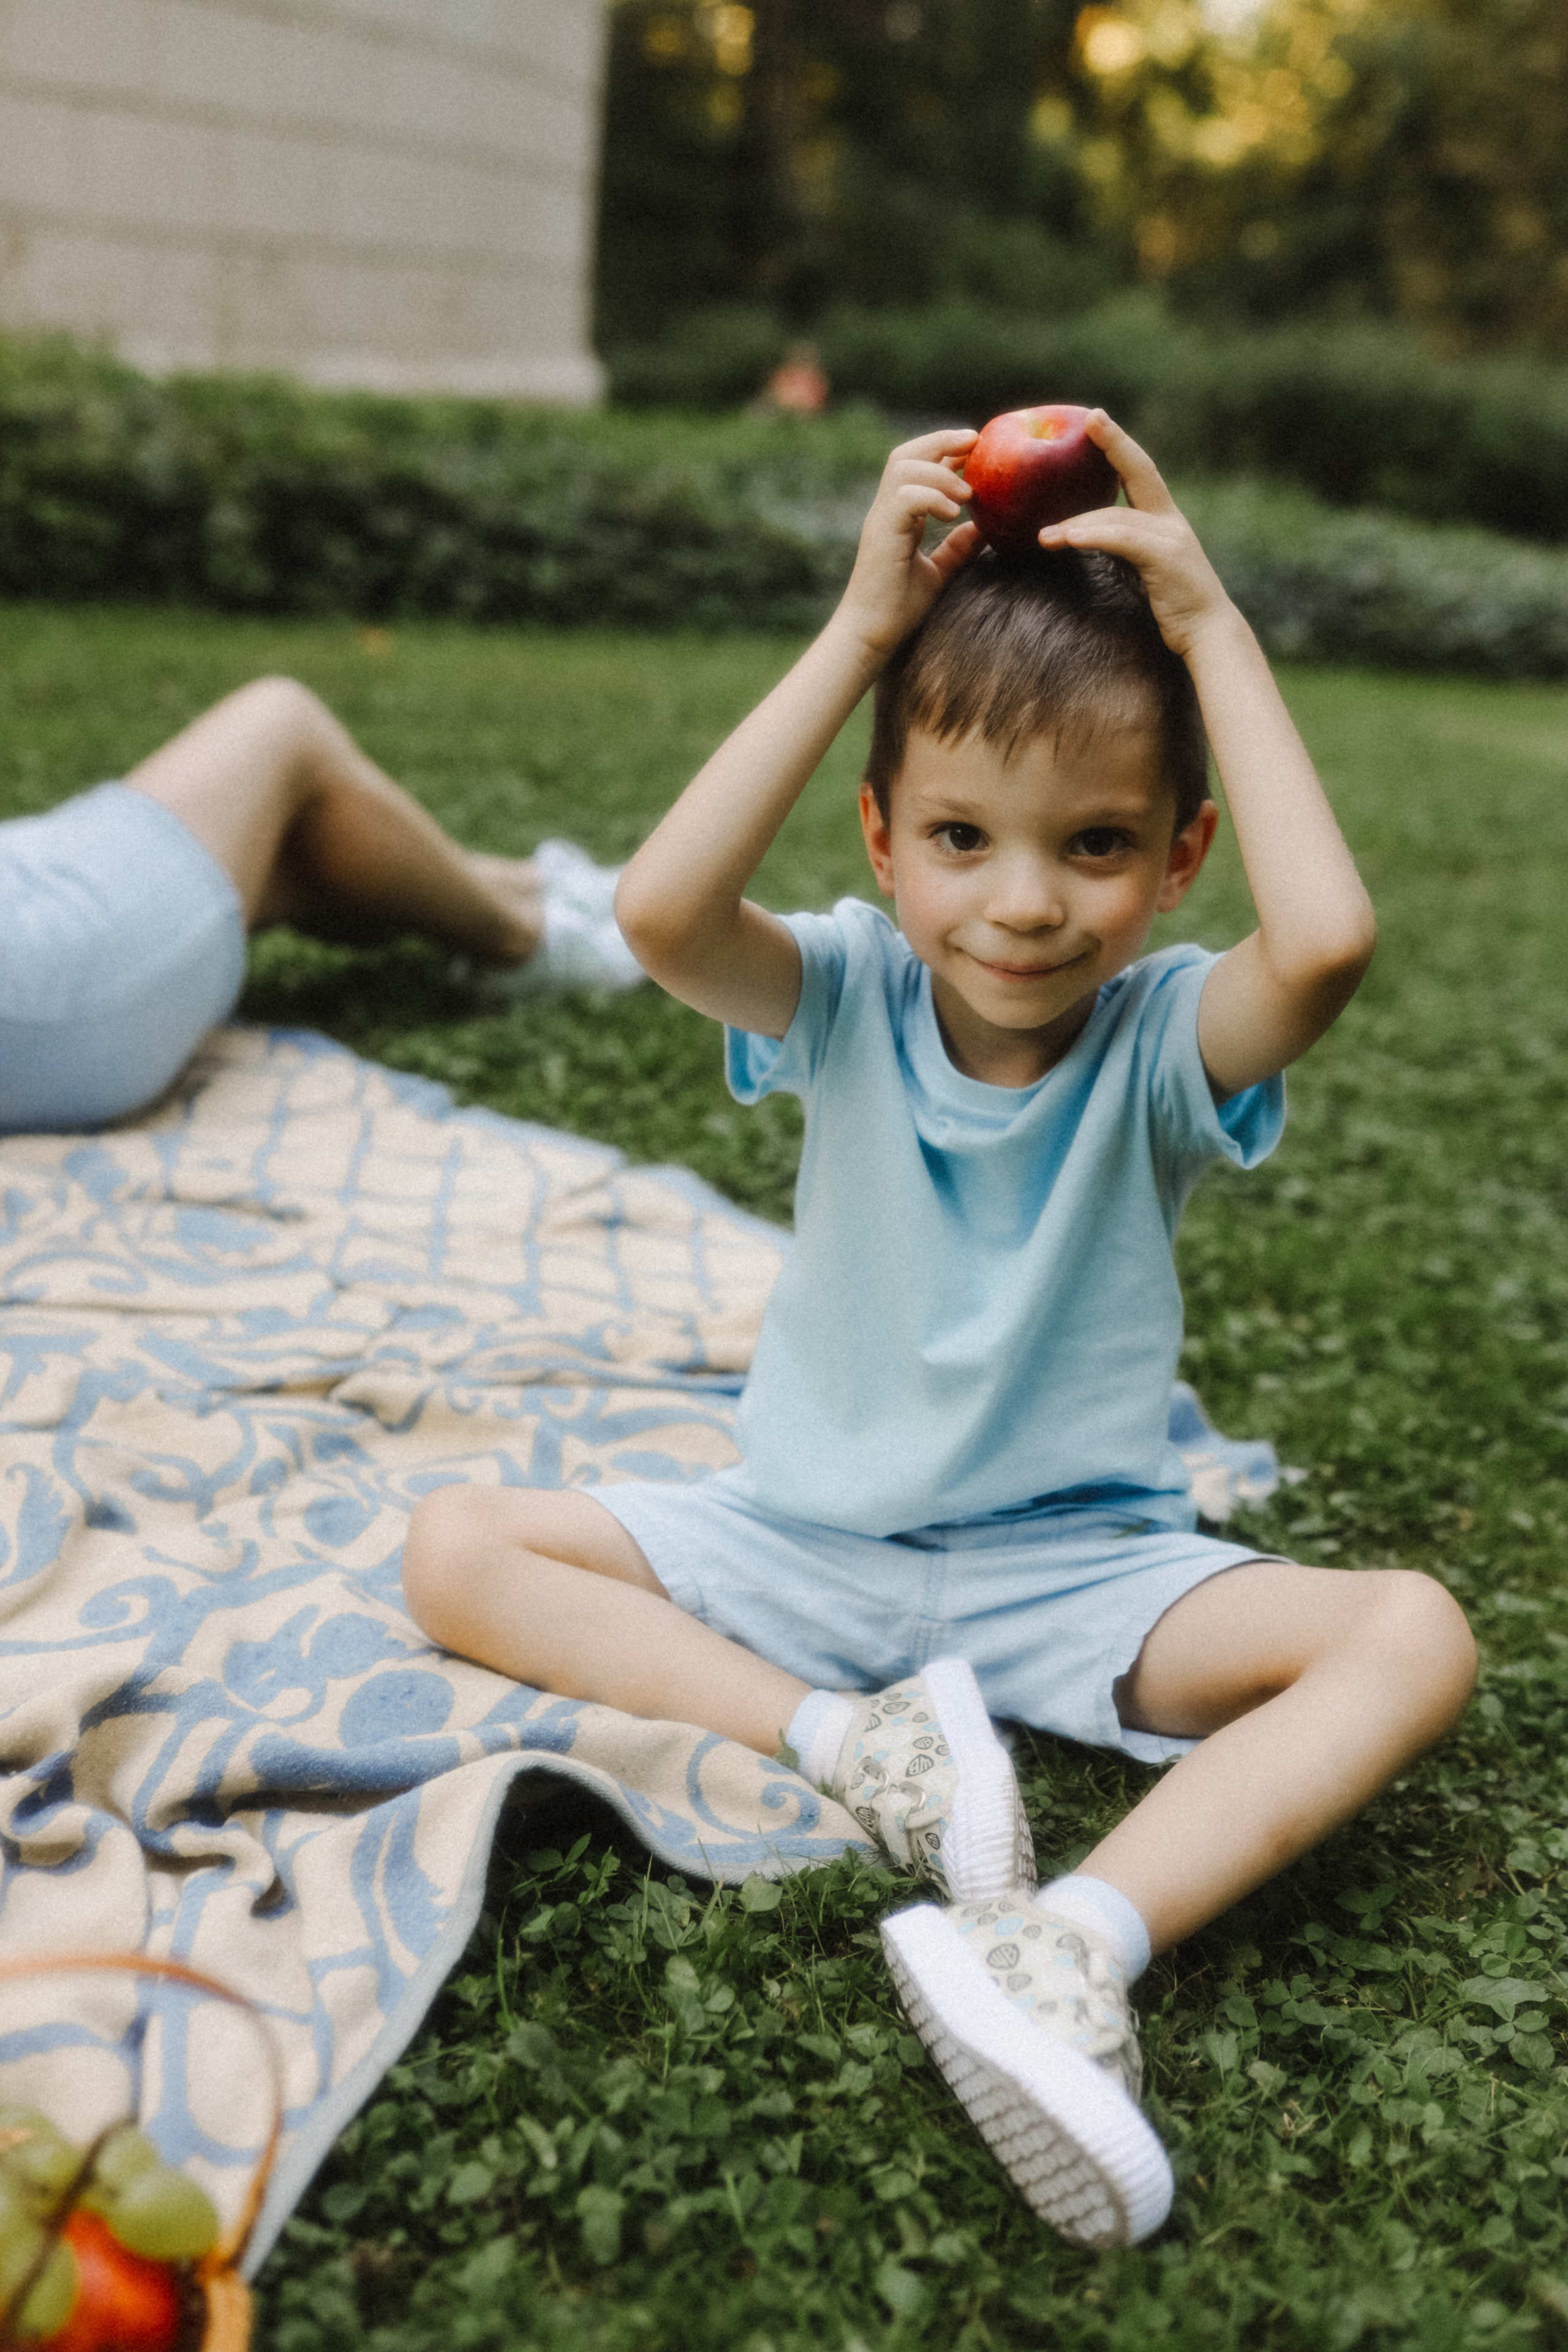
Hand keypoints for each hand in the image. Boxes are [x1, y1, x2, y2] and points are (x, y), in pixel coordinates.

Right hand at [836, 429, 981, 665]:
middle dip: (942, 441)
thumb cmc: (898, 608)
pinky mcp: (881, 534)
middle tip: (975, 441)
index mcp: (898, 515)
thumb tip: (983, 528)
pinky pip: (904, 498)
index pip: (917, 464)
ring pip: (904, 468)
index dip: (945, 448)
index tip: (976, 446)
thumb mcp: (937, 572)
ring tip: (967, 494)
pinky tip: (953, 513)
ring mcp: (881, 520)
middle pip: (907, 454)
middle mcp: (886, 511)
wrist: (870, 635)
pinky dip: (932, 497)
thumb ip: (957, 549)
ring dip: (940, 472)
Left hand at [1036, 413, 1236, 661]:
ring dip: (1077, 524)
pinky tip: (1069, 539)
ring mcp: (1171, 537)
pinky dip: (1094, 536)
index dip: (1119, 445)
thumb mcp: (1144, 570)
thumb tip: (1081, 540)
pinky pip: (1123, 540)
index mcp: (1165, 520)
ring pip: (1117, 517)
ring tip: (1044, 535)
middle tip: (1088, 418)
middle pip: (1140, 470)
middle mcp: (1170, 521)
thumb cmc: (1172, 607)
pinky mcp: (1166, 558)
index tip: (1095, 419)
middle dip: (1114, 442)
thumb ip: (1122, 549)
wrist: (1209, 635)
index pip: (1140, 472)